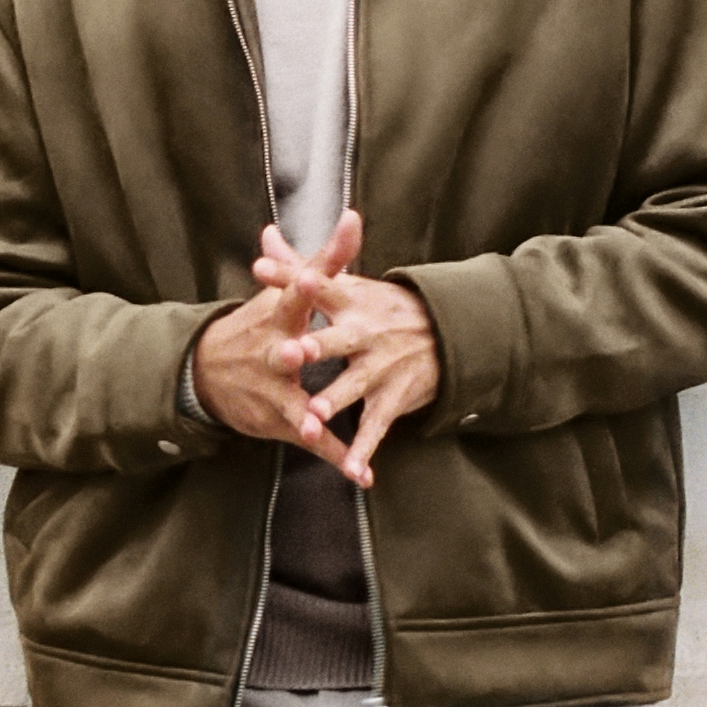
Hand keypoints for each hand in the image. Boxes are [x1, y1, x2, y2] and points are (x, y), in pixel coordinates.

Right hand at [191, 209, 367, 474]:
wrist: (204, 374)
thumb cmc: (252, 327)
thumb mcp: (276, 292)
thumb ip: (306, 259)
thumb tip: (327, 217)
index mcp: (280, 315)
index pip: (296, 288)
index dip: (306, 275)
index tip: (325, 259)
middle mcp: (274, 351)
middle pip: (284, 348)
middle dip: (290, 349)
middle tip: (297, 348)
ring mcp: (275, 389)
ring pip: (292, 402)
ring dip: (305, 413)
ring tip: (315, 424)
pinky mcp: (281, 420)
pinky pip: (312, 440)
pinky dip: (336, 456)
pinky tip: (361, 473)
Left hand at [248, 213, 439, 487]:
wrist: (446, 333)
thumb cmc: (382, 307)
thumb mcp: (347, 283)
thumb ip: (300, 264)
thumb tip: (265, 236)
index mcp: (350, 302)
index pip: (316, 285)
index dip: (289, 275)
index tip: (260, 267)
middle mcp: (364, 333)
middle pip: (336, 340)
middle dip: (316, 347)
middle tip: (292, 350)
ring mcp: (379, 368)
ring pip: (353, 386)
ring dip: (334, 400)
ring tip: (313, 414)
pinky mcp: (391, 398)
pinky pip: (375, 427)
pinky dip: (364, 450)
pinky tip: (352, 470)